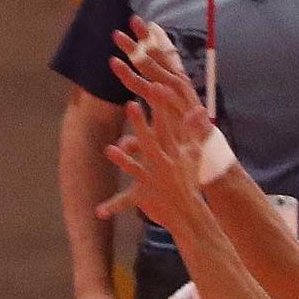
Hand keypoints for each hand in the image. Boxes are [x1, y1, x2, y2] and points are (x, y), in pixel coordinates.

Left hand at [101, 76, 208, 242]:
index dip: (163, 105)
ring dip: (123, 160)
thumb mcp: (193, 154)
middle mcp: (163, 163)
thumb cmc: (189, 180)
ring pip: (136, 167)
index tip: (158, 85)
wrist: (189, 213)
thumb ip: (193, 131)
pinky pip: (126, 200)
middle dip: (141, 123)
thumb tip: (199, 108)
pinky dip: (113, 205)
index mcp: (173, 150)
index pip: (168, 123)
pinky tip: (99, 210)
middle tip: (130, 104)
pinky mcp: (144, 197)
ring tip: (110, 150)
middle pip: (150, 140)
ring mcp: (152, 180)